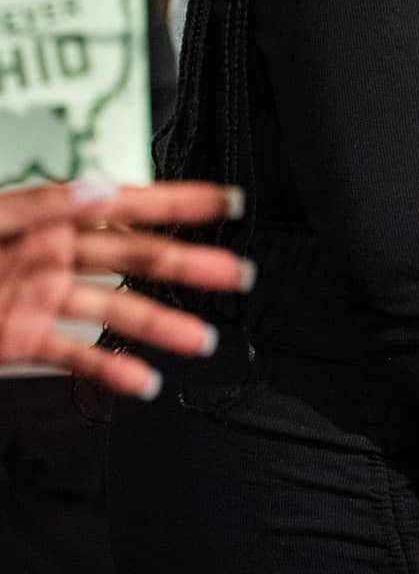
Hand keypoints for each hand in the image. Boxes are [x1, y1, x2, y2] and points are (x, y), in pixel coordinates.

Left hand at [0, 180, 251, 397]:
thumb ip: (41, 204)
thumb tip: (100, 192)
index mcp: (53, 218)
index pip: (129, 206)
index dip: (182, 202)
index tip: (228, 203)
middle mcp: (58, 256)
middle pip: (140, 260)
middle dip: (194, 266)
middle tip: (236, 274)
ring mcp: (47, 299)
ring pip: (118, 312)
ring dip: (162, 326)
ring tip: (199, 339)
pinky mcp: (27, 339)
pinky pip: (76, 356)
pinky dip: (110, 371)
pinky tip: (142, 381)